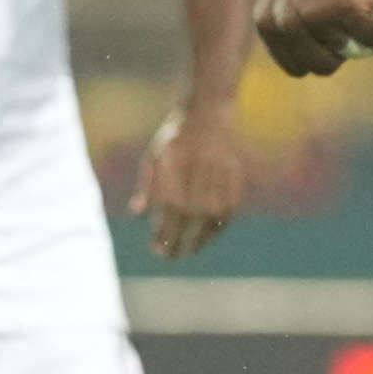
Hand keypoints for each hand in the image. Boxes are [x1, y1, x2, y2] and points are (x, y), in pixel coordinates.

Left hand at [135, 107, 245, 261]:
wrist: (208, 116)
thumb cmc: (175, 138)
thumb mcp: (153, 157)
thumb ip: (146, 186)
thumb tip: (136, 215)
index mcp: (175, 180)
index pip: (168, 220)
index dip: (163, 238)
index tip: (156, 250)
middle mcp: (199, 186)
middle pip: (188, 225)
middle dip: (178, 244)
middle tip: (169, 257)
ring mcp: (220, 186)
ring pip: (209, 223)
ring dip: (199, 241)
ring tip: (188, 251)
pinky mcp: (236, 184)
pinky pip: (227, 214)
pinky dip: (216, 228)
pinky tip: (206, 236)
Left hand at [252, 0, 372, 79]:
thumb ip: (301, 21)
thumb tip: (333, 52)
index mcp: (266, 20)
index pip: (294, 66)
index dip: (322, 57)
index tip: (340, 42)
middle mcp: (284, 23)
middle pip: (322, 65)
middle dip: (346, 52)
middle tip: (360, 29)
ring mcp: (313, 17)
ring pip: (351, 50)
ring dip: (367, 36)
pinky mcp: (343, 8)